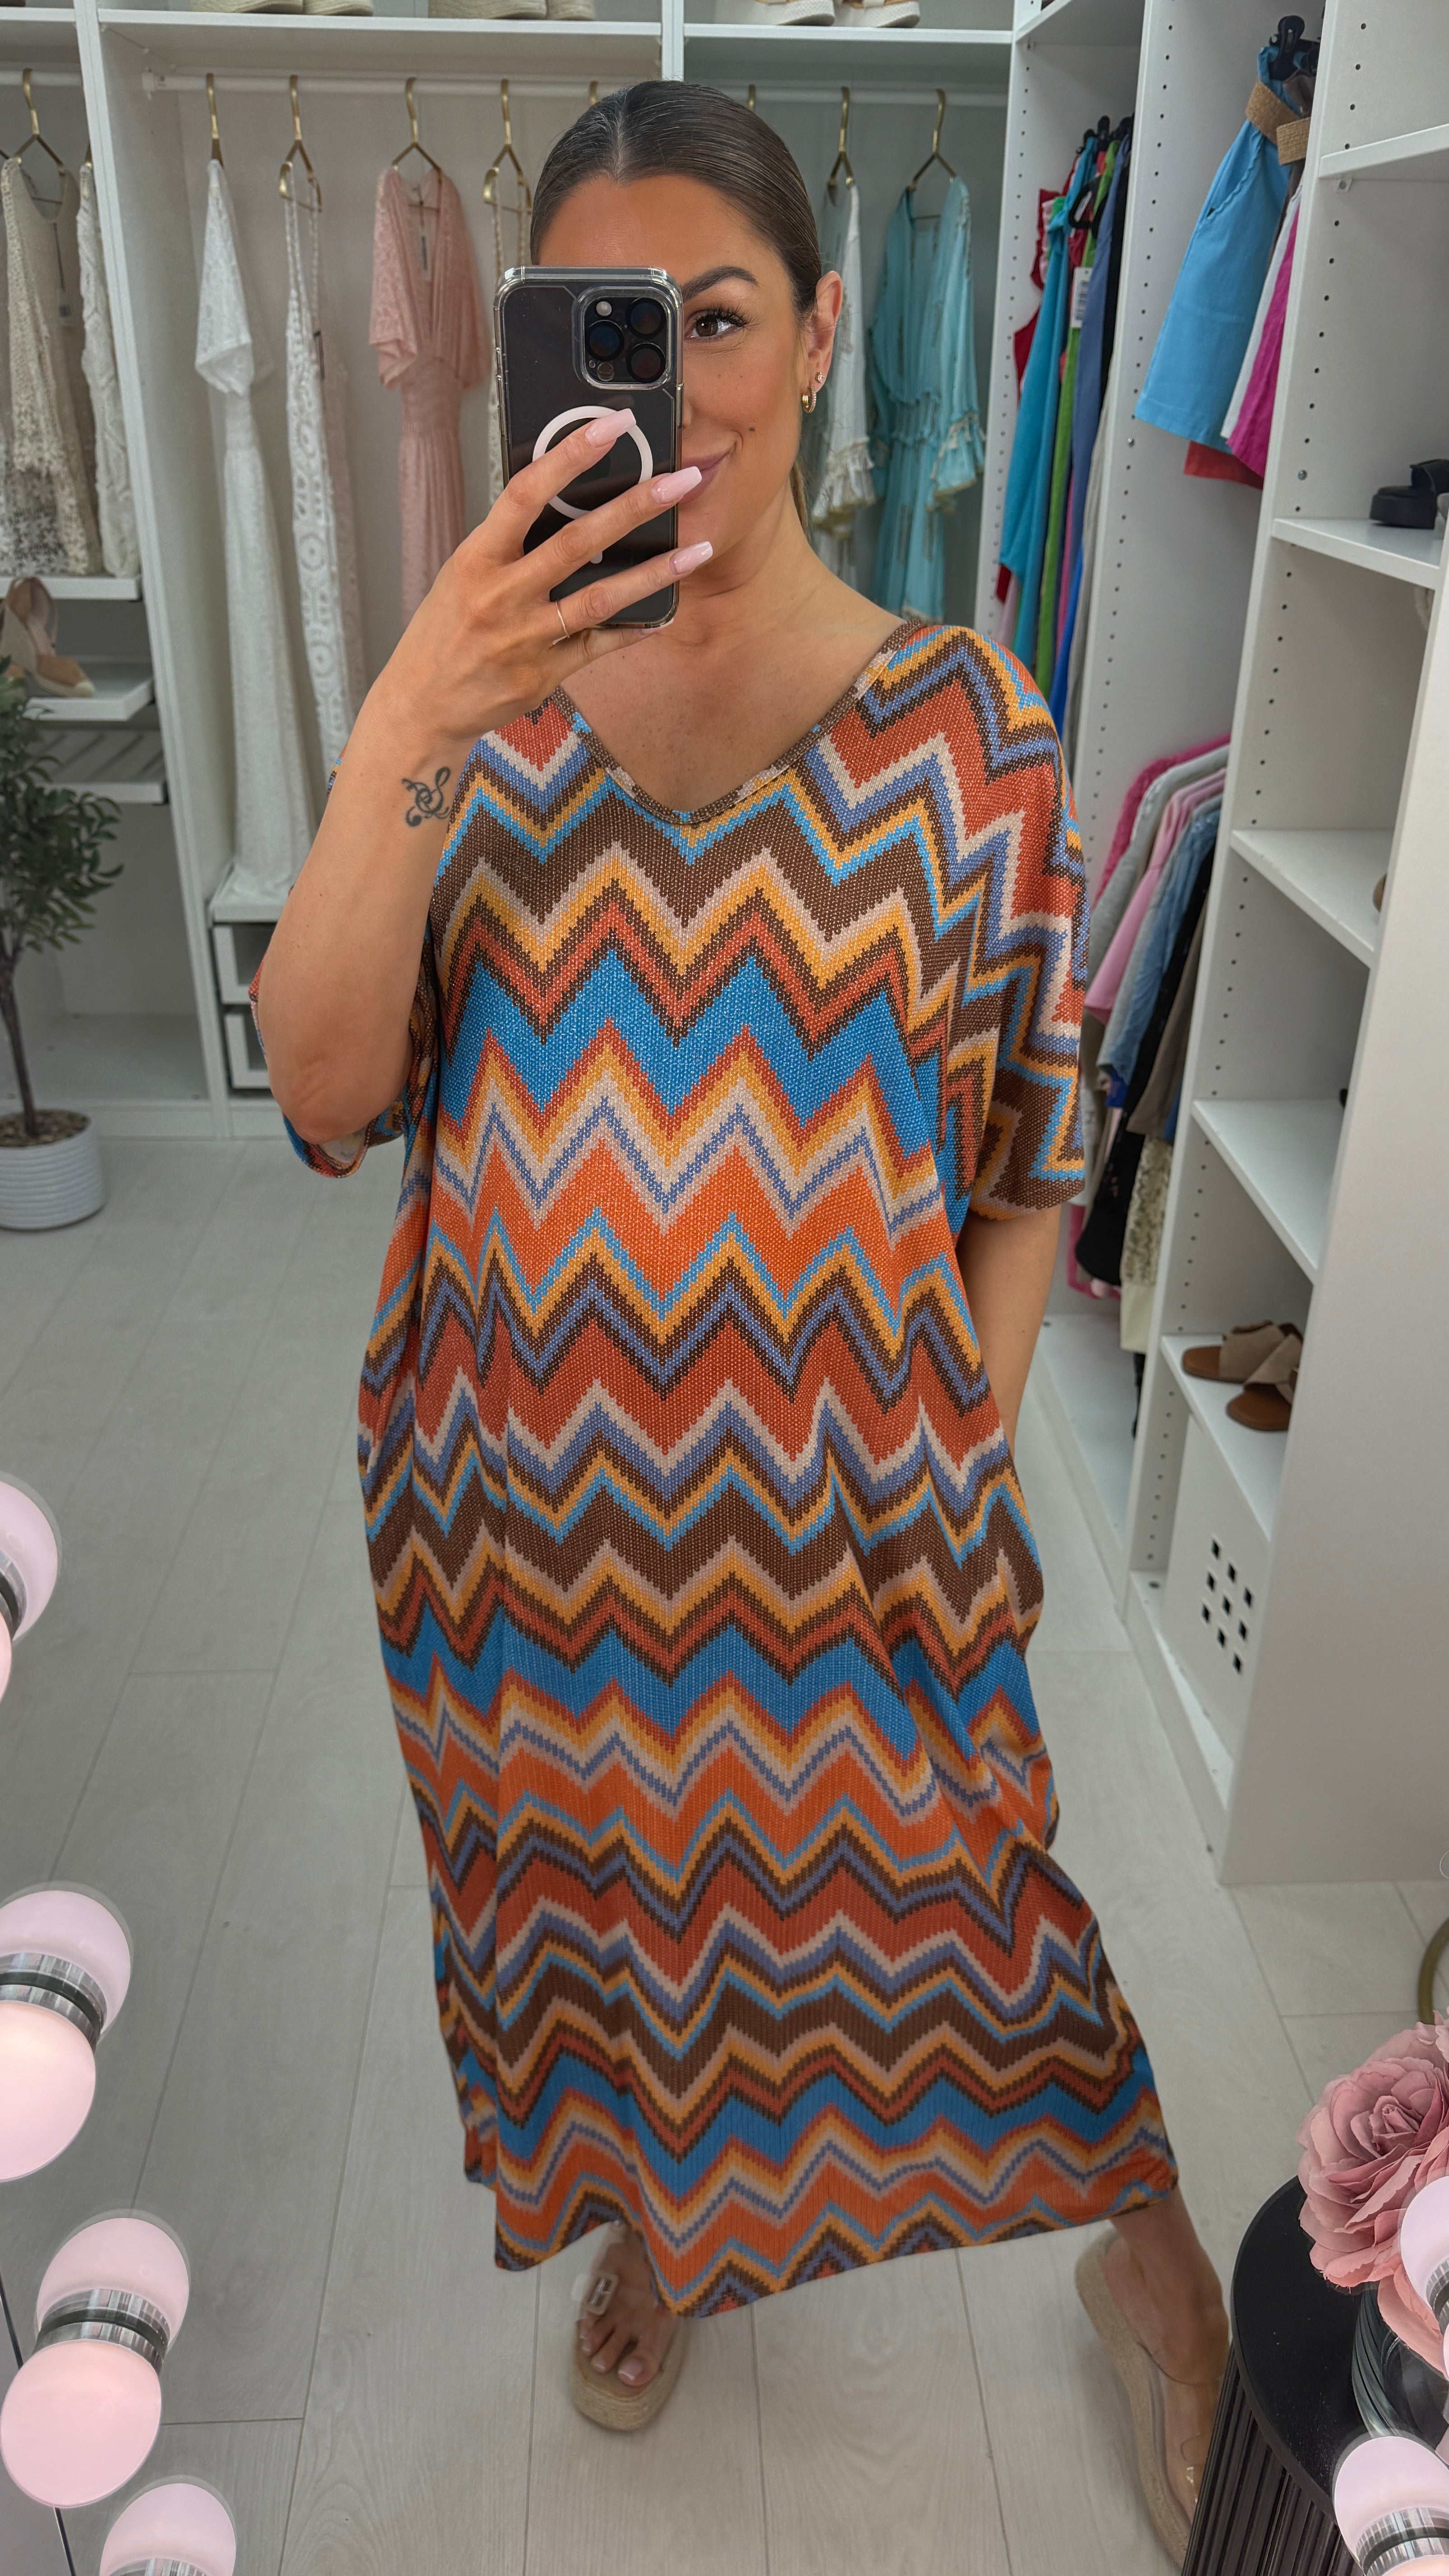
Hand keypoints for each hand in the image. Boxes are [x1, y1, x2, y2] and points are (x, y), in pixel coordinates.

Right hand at [373, 409, 708, 756]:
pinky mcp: (543, 674)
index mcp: (477, 558)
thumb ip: (508, 542)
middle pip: (577, 542)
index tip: (611, 426)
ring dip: (654, 573)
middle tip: (680, 481)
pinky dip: (635, 629)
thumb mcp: (464, 574)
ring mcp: (525, 638)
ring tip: (697, 550)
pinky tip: (664, 612)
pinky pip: (599, 645)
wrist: (422, 705)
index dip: (570, 455)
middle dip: (634, 507)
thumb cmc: (444, 632)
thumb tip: (562, 501)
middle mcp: (501, 595)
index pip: (526, 493)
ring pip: (600, 599)